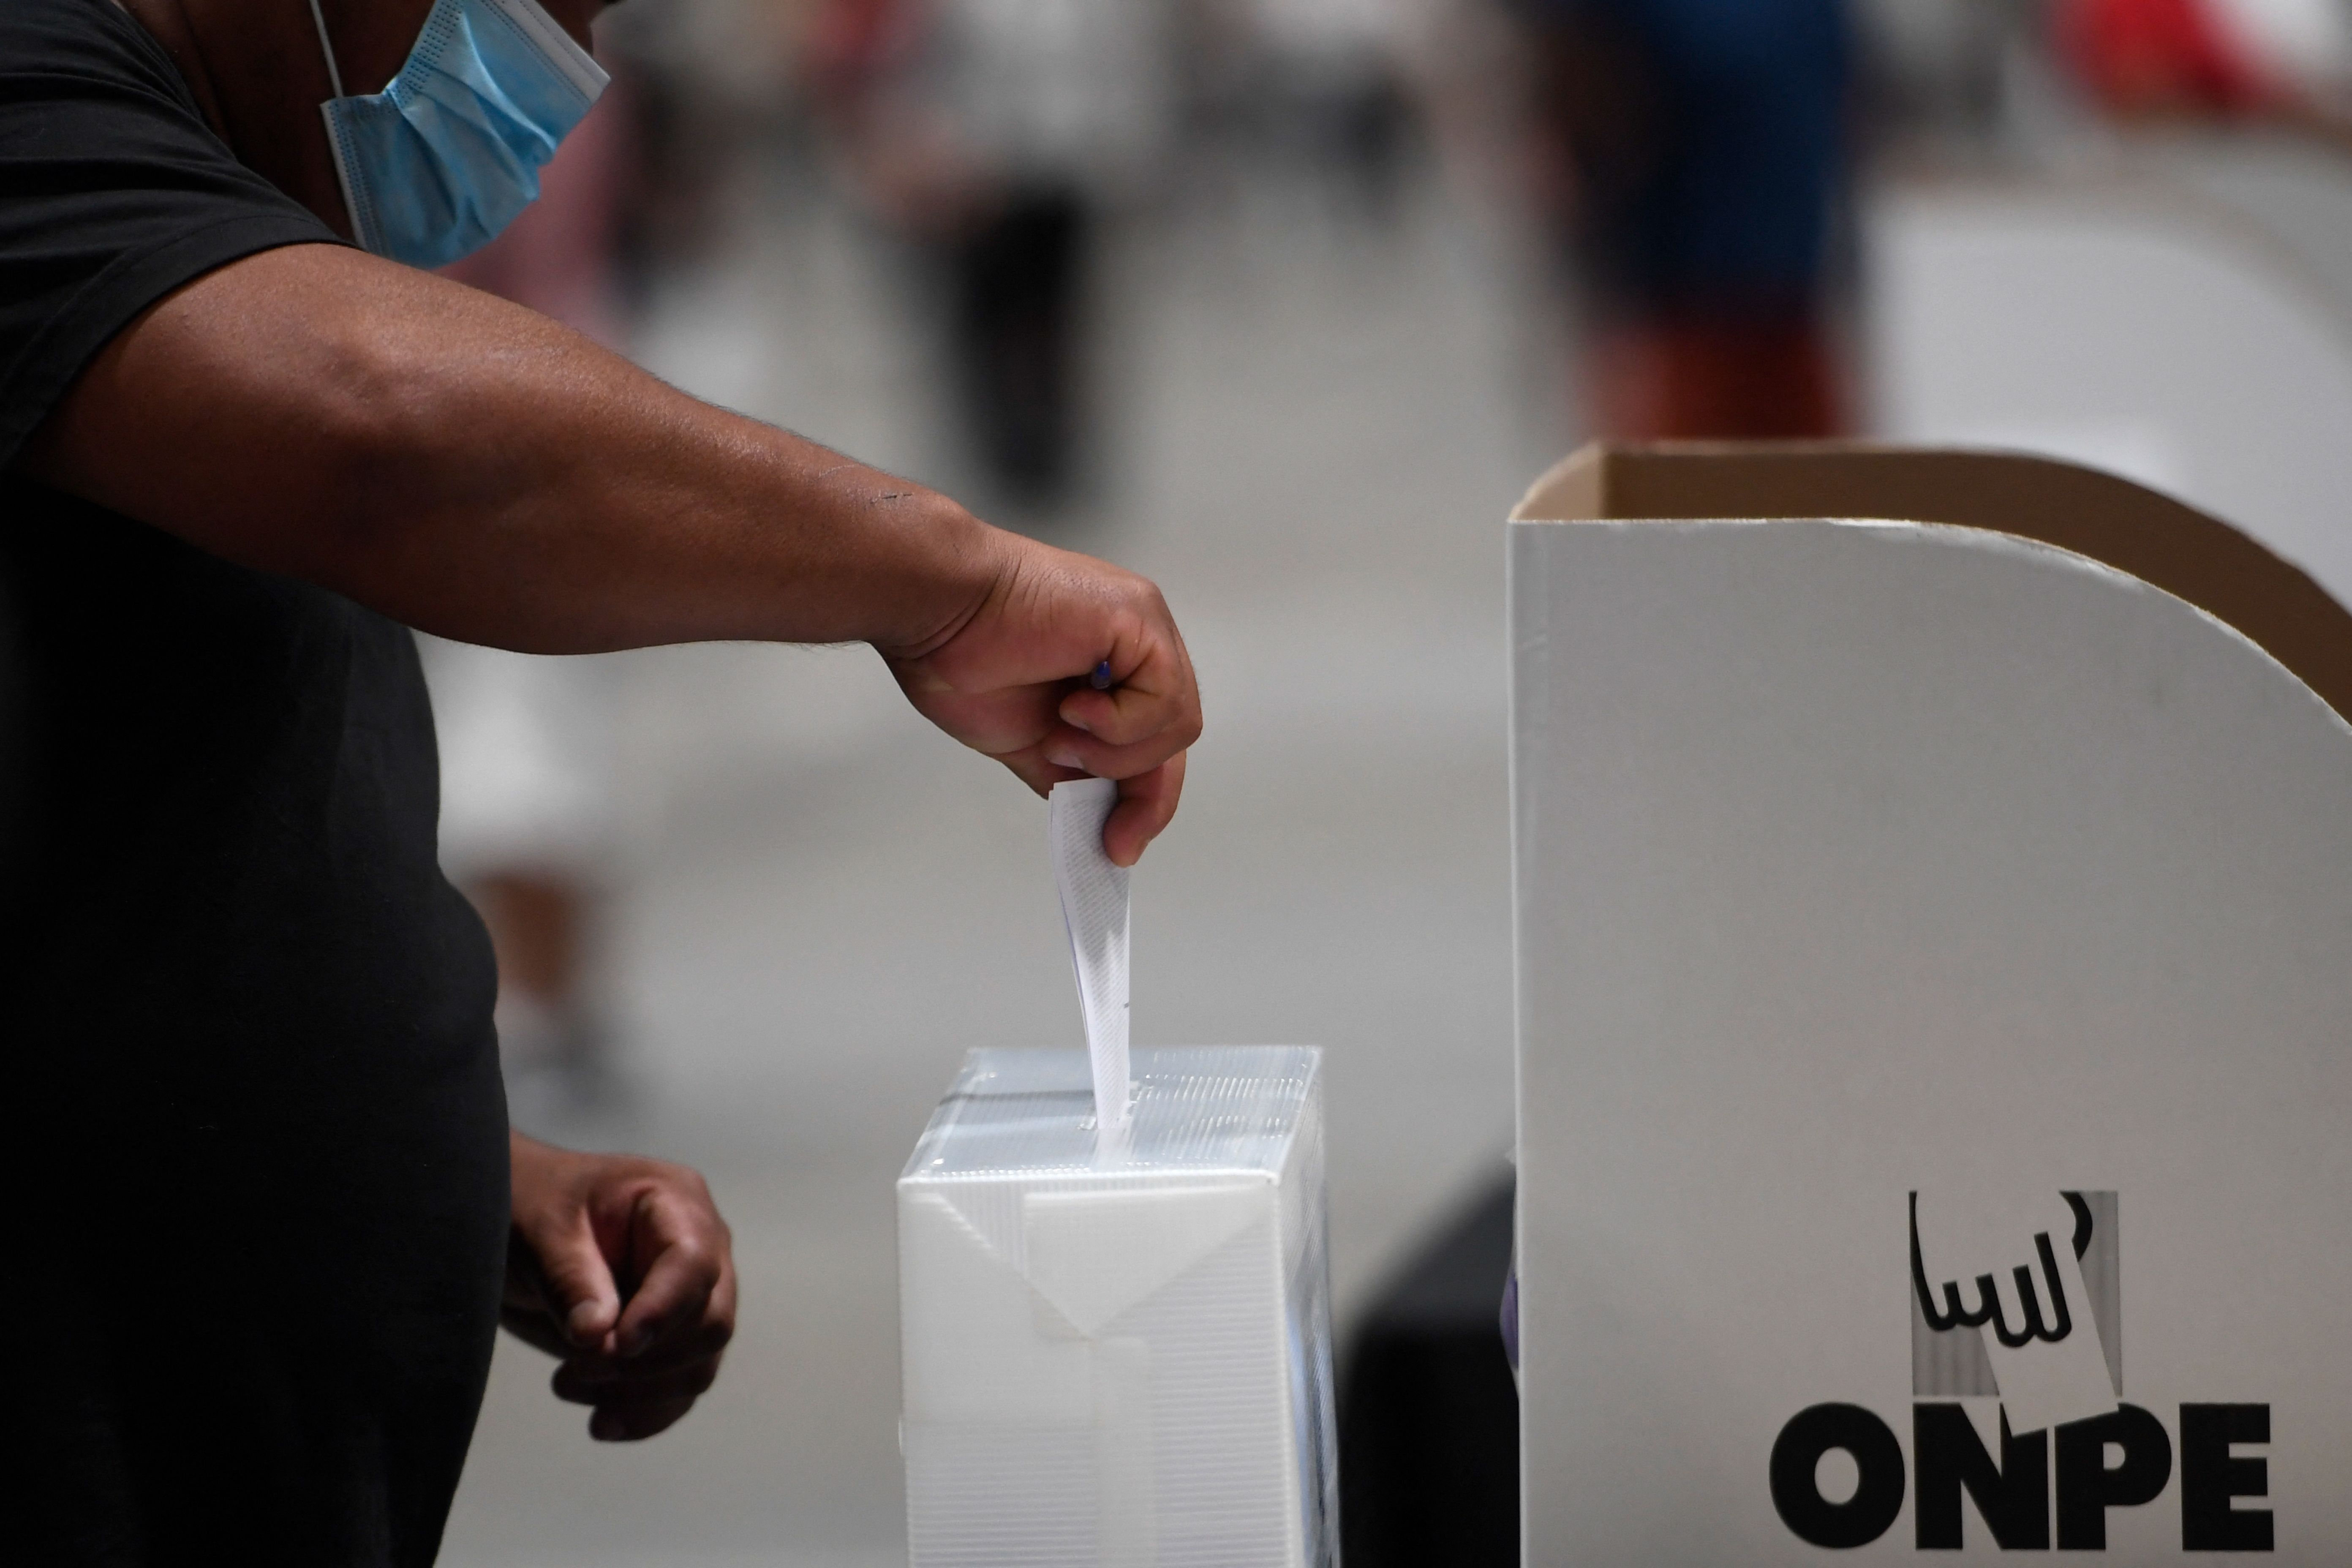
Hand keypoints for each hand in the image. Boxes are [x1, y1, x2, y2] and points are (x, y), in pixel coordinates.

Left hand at [503, 1132, 736, 1441]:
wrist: (513, 1220)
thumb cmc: (527, 1203)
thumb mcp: (538, 1229)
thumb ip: (570, 1278)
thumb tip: (598, 1337)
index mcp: (674, 1202)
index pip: (693, 1263)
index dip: (663, 1310)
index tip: (616, 1347)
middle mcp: (699, 1248)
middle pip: (710, 1322)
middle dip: (647, 1361)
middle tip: (574, 1370)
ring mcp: (690, 1296)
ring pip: (698, 1364)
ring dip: (639, 1394)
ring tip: (565, 1387)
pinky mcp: (672, 1337)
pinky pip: (679, 1388)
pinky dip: (645, 1414)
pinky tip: (600, 1424)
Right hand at [884, 532, 1200, 866]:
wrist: (936, 608)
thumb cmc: (963, 656)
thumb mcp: (1029, 741)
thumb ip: (1071, 774)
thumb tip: (1097, 819)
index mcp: (1114, 669)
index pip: (1156, 743)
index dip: (1144, 802)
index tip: (1118, 847)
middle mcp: (1137, 645)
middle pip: (1176, 739)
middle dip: (1143, 796)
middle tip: (1107, 833)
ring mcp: (1143, 628)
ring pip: (1176, 727)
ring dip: (1115, 754)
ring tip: (1060, 738)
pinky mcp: (1138, 620)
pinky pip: (1165, 699)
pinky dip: (1119, 724)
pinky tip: (1072, 710)